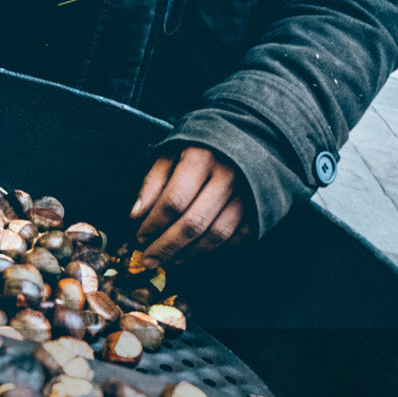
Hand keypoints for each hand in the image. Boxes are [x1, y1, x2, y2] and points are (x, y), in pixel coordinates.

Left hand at [131, 147, 252, 266]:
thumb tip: (136, 216)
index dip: (154, 223)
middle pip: (193, 222)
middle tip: (149, 259)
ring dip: (189, 253)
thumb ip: (153, 182)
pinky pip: (237, 238)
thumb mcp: (172, 152)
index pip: (174, 200)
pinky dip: (215, 250)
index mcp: (203, 157)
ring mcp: (249, 193)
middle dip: (167, 246)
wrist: (251, 136)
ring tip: (171, 259)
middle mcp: (229, 175)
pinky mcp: (261, 207)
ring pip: (215, 235)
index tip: (140, 237)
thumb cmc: (202, 146)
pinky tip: (196, 252)